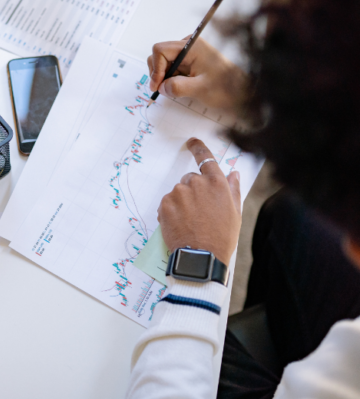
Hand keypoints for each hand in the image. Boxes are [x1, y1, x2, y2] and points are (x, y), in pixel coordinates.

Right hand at [147, 37, 247, 109]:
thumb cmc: (225, 87)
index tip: (157, 86)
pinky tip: (182, 86)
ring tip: (177, 88)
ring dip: (164, 77)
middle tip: (163, 89)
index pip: (160, 50)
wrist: (240, 89)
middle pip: (159, 55)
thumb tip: (161, 87)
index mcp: (192, 47)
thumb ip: (178, 87)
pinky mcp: (188, 61)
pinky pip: (171, 67)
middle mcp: (188, 46)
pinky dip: (170, 78)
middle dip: (158, 73)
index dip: (155, 69)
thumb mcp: (200, 89)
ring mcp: (187, 52)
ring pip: (163, 63)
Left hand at [157, 138, 241, 264]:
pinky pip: (167, 202)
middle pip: (190, 178)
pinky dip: (172, 210)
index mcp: (217, 183)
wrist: (201, 256)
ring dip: (182, 201)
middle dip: (193, 190)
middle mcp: (196, 183)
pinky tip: (180, 224)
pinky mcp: (165, 203)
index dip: (198, 148)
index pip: (206, 159)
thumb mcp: (234, 213)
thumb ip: (233, 189)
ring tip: (190, 221)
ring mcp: (178, 193)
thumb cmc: (221, 237)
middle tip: (199, 211)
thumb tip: (233, 173)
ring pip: (178, 191)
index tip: (192, 142)